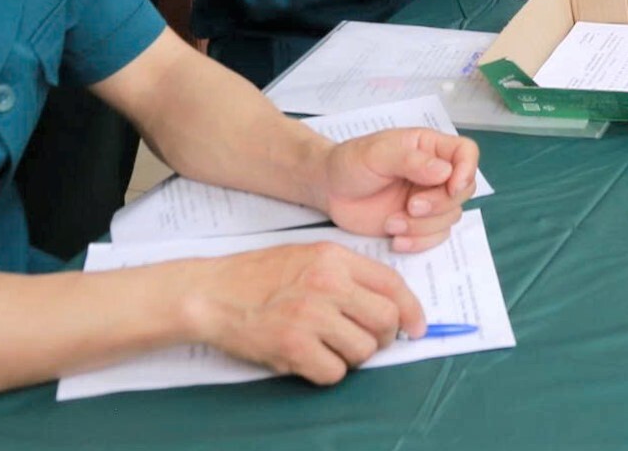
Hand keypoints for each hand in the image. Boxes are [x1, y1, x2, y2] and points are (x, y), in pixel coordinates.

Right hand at [193, 241, 423, 384]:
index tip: (416, 327)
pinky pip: (334, 372)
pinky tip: (309, 359)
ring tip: (329, 348)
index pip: (392, 283)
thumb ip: (346, 273)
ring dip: (352, 357)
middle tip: (367, 342)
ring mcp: (311, 316)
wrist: (211, 292)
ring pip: (362, 350)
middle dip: (382, 338)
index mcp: (334, 258)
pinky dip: (327, 372)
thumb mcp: (307, 255)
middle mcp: (328, 283)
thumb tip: (386, 302)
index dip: (411, 310)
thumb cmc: (257, 276)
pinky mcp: (293, 346)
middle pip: (385, 320)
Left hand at [318, 127, 480, 250]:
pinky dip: (419, 242)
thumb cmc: (351, 162)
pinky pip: (435, 237)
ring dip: (424, 226)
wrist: (329, 190)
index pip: (465, 152)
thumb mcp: (377, 154)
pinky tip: (397, 240)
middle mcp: (434, 173)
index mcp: (429, 147)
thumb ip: (411, 160)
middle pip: (463, 191)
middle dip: (439, 205)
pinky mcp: (417, 224)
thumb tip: (445, 172)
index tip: (451, 187)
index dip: (467, 170)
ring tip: (391, 223)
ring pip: (451, 217)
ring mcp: (428, 200)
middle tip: (410, 207)